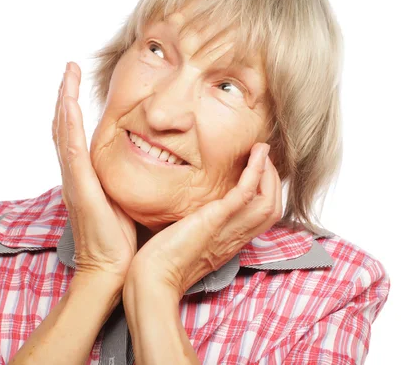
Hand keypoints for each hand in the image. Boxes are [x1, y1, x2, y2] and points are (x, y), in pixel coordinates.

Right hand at [53, 61, 136, 281]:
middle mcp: (74, 173)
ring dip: (65, 100)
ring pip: (64, 130)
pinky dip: (68, 123)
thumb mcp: (121, 199)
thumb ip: (122, 179)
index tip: (77, 84)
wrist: (109, 268)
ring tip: (67, 74)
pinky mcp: (80, 185)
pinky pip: (71, 148)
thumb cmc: (118, 238)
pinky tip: (69, 102)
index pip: (75, 134)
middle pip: (64, 125)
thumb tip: (145, 161)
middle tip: (68, 69)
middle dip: (65, 95)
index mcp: (84, 175)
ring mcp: (74, 178)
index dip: (73, 108)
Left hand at [125, 142, 281, 298]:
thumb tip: (191, 211)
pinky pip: (246, 194)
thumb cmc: (163, 261)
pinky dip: (255, 172)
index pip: (262, 217)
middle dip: (272, 178)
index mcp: (231, 241)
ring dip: (268, 172)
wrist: (155, 277)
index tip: (258, 169)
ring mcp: (229, 229)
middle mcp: (236, 237)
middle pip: (273, 209)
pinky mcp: (216, 219)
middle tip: (262, 156)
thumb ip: (197, 225)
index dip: (266, 192)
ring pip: (268, 203)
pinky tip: (256, 155)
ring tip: (261, 151)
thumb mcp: (189, 239)